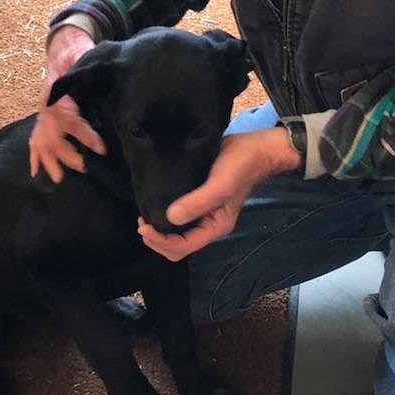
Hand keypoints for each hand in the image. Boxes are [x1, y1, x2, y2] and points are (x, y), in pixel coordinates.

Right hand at [29, 25, 105, 182]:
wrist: (62, 51)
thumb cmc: (76, 56)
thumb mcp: (84, 58)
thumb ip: (88, 72)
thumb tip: (102, 82)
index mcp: (58, 95)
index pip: (72, 120)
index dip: (86, 136)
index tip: (101, 149)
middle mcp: (47, 108)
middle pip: (53, 135)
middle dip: (66, 153)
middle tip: (82, 167)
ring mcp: (43, 115)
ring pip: (42, 141)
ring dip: (49, 160)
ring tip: (58, 178)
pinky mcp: (43, 120)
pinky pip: (35, 139)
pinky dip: (34, 156)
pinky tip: (34, 172)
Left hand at [137, 127, 299, 261]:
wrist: (253, 148)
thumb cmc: (240, 166)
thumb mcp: (220, 184)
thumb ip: (198, 202)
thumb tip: (170, 216)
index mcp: (215, 227)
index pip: (183, 246)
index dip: (161, 242)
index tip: (144, 226)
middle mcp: (208, 224)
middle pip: (178, 246)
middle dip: (158, 240)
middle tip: (141, 223)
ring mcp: (203, 214)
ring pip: (177, 234)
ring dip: (159, 230)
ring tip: (145, 216)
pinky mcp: (198, 201)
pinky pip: (179, 217)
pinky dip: (165, 217)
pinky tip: (155, 205)